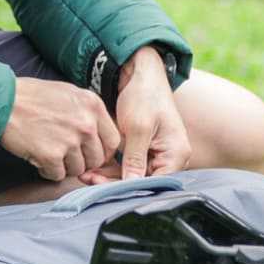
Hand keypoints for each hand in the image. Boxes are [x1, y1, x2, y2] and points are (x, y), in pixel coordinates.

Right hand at [0, 76, 120, 181]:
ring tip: (49, 153)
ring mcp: (69, 141)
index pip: (113, 141)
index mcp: (93, 106)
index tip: (89, 152)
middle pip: (97, 159)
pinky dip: (47, 171)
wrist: (2, 101)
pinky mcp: (51, 156)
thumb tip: (99, 134)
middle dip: (82, 160)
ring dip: (64, 166)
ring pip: (78, 169)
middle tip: (64, 154)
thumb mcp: (68, 93)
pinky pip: (58, 175)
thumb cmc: (32, 96)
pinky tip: (38, 158)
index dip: (101, 150)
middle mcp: (86, 124)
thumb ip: (87, 112)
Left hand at [89, 46, 188, 182]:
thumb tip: (131, 184)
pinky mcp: (145, 151)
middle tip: (89, 179)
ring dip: (110, 176)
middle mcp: (171, 158)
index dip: (130, 188)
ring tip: (86, 175)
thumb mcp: (138, 127)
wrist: (141, 75)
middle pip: (143, 181)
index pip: (156, 183)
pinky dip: (112, 167)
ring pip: (133, 176)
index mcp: (176, 154)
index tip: (104, 187)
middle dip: (116, 182)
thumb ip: (135, 158)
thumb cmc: (144, 96)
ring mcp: (158, 155)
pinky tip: (94, 168)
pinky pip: (129, 166)